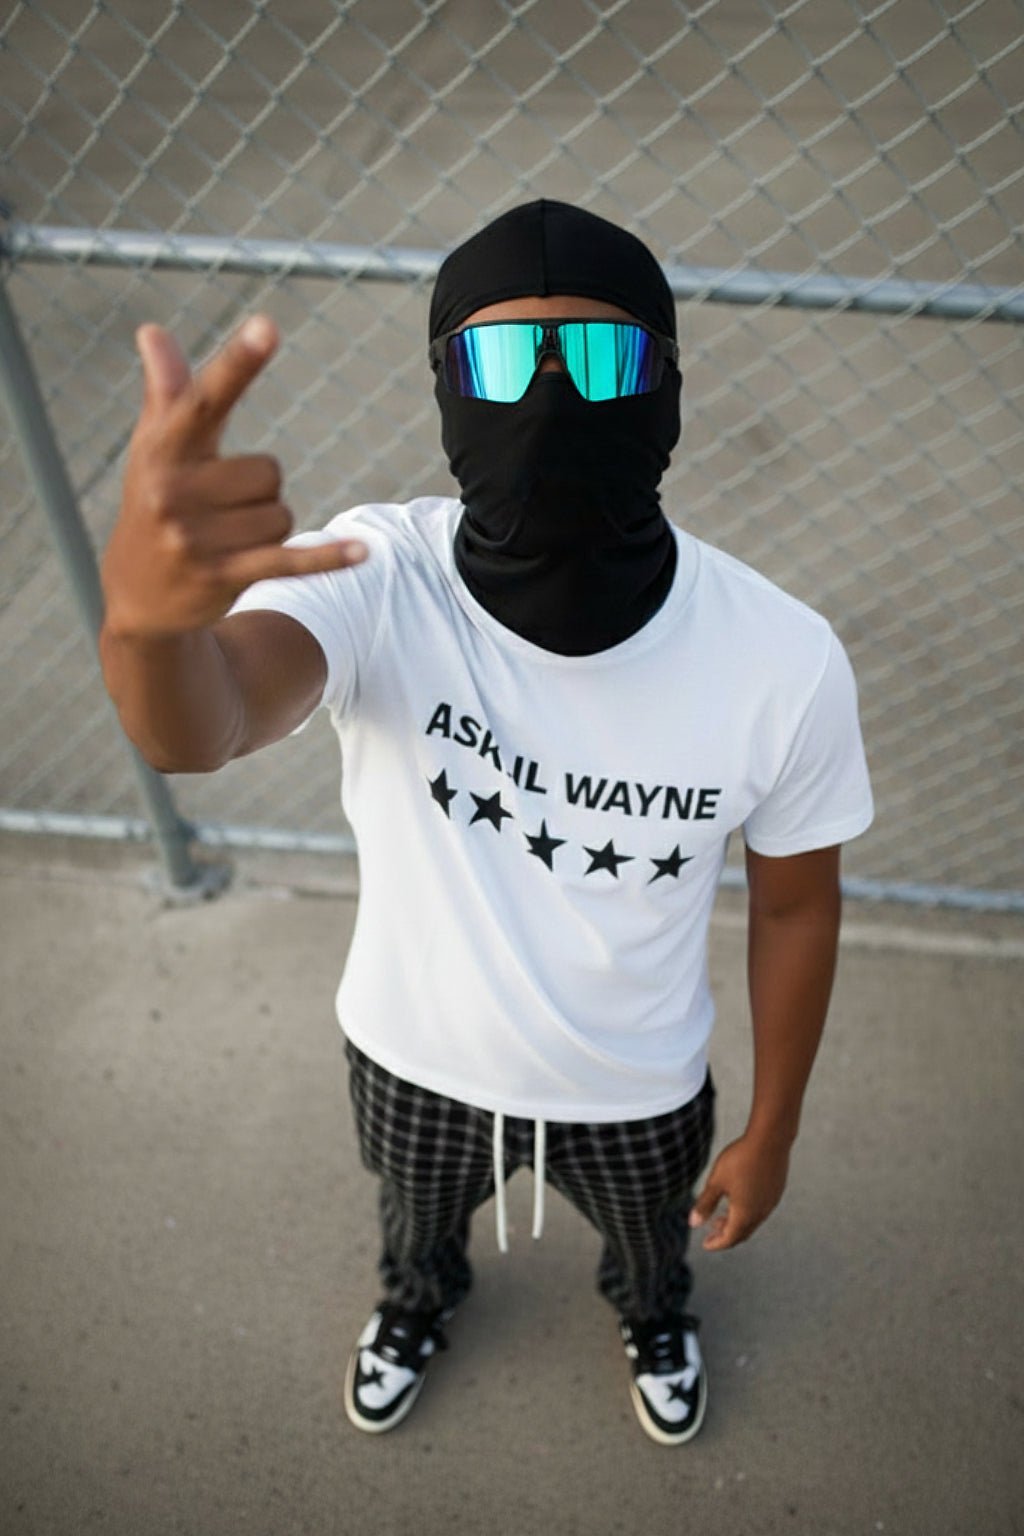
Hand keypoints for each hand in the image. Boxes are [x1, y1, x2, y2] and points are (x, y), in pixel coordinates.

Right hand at [101, 315, 366, 638]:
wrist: (137, 598)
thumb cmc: (153, 506)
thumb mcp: (153, 451)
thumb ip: (166, 391)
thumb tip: (152, 330)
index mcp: (162, 449)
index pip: (207, 398)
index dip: (240, 363)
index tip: (268, 326)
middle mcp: (175, 490)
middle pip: (269, 471)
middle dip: (258, 491)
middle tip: (219, 510)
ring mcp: (198, 537)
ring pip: (282, 514)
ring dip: (268, 527)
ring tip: (227, 540)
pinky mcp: (224, 575)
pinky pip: (290, 558)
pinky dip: (328, 557)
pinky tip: (363, 552)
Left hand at [689, 1133, 790, 1251]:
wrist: (770, 1139)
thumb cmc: (740, 1159)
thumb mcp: (716, 1181)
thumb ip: (705, 1204)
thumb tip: (693, 1224)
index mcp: (745, 1214)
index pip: (729, 1239)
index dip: (716, 1243)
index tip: (705, 1244)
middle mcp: (760, 1213)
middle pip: (742, 1233)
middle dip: (726, 1235)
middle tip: (711, 1232)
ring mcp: (770, 1202)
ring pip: (752, 1222)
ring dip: (736, 1223)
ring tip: (721, 1216)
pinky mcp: (776, 1191)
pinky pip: (760, 1210)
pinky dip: (747, 1213)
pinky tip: (739, 1200)